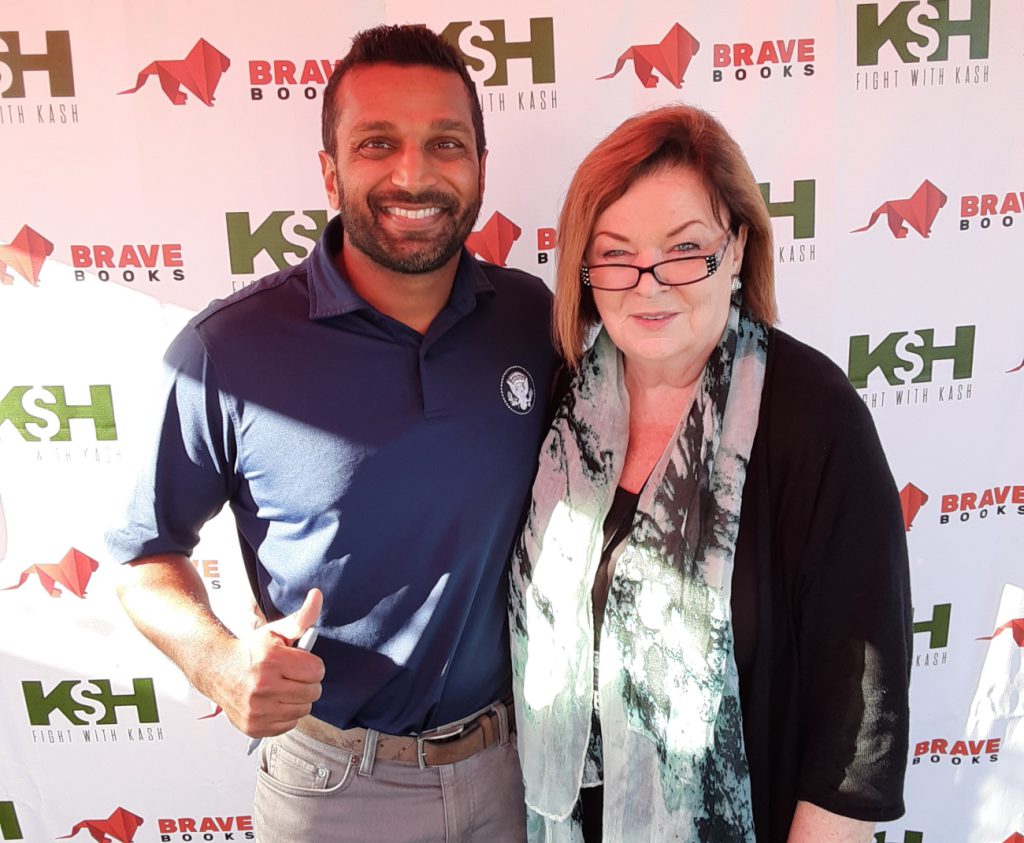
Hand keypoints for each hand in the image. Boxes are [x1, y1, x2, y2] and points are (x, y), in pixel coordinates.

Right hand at [216, 588, 324, 737]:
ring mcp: (257, 710)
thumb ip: (302, 617)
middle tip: (291, 675)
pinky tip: (273, 701)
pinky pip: (289, 724)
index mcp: (272, 660)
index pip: (317, 670)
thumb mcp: (276, 631)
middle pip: (313, 692)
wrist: (216, 668)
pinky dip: (285, 714)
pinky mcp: (254, 726)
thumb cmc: (250, 650)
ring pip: (303, 710)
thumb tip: (317, 596)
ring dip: (297, 699)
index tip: (300, 662)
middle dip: (306, 682)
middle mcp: (263, 687)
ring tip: (282, 687)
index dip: (311, 665)